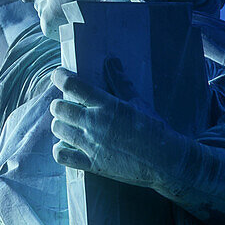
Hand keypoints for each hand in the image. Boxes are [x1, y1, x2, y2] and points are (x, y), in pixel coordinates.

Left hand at [49, 65, 188, 185]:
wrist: (166, 161)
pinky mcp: (92, 164)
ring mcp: (91, 145)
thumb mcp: (138, 101)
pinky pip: (61, 155)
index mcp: (107, 105)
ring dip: (60, 124)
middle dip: (59, 104)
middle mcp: (95, 123)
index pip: (72, 85)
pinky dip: (60, 149)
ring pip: (58, 129)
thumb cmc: (154, 129)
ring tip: (69, 124)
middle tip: (67, 105)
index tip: (58, 75)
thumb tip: (111, 61)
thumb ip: (120, 81)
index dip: (60, 77)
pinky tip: (67, 145)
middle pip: (59, 107)